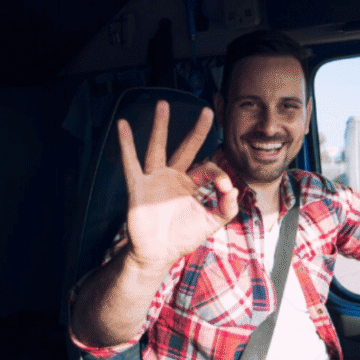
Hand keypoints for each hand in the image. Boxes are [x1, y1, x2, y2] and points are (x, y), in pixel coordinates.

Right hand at [118, 100, 238, 270]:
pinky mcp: (138, 187)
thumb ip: (226, 209)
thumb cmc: (181, 238)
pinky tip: (123, 126)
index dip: (220, 175)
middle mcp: (172, 177)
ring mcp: (154, 180)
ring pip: (158, 148)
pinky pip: (131, 163)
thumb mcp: (210, 223)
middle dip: (197, 131)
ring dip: (160, 126)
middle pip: (186, 148)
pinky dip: (126, 144)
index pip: (208, 169)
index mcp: (190, 184)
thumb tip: (235, 191)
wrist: (156, 255)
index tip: (225, 188)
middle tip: (208, 111)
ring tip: (162, 103)